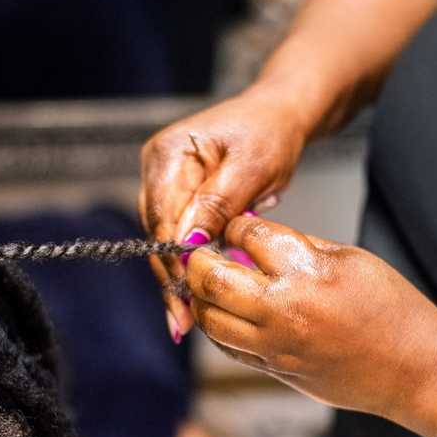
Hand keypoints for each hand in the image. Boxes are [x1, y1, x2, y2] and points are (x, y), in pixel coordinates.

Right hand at [139, 87, 305, 341]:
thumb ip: (218, 204)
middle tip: (183, 321)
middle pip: (157, 233)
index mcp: (168, 154)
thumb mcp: (251, 167)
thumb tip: (189, 243)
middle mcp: (158, 169)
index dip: (172, 259)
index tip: (186, 294)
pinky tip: (194, 296)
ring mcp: (166, 183)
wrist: (279, 115)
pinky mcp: (180, 197)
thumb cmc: (269, 132)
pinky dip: (189, 264)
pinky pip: (180, 236)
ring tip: (186, 319)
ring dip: (178, 277)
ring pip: (166, 240)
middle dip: (172, 277)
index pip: (162, 217)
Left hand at [184, 215, 436, 415]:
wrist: (414, 368)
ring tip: (211, 283)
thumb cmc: (393, 311)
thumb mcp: (350, 258)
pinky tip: (228, 312)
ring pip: (209, 319)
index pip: (248, 236)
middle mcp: (284, 310)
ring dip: (202, 297)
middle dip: (199, 259)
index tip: (238, 225)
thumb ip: (300, 245)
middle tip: (206, 251)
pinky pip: (228, 347)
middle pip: (211, 279)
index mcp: (307, 272)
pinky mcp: (276, 370)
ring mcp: (276, 346)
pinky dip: (219, 326)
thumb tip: (259, 237)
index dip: (237, 225)